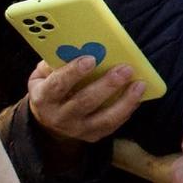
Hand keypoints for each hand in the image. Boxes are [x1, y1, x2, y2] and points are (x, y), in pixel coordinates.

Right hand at [28, 55, 145, 144]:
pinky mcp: (92, 136)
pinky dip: (127, 110)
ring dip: (125, 100)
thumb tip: (80, 47)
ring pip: (103, 118)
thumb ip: (57, 62)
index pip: (57, 86)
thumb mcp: (44, 74)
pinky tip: (138, 96)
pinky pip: (113, 125)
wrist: (48, 118)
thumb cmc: (50, 87)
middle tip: (125, 69)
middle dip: (107, 85)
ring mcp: (76, 129)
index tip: (91, 59)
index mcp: (43, 98)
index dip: (73, 72)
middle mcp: (58, 117)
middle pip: (84, 102)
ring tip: (139, 84)